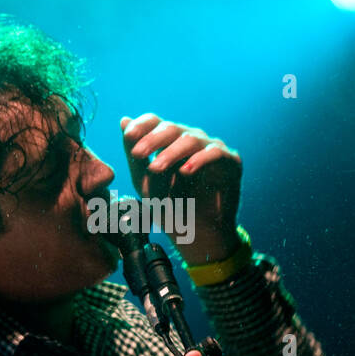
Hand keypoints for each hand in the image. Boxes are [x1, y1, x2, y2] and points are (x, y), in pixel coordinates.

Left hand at [119, 112, 241, 264]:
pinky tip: (185, 171)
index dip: (142, 125)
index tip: (128, 136)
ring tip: (155, 168)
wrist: (197, 235)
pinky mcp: (230, 161)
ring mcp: (212, 148)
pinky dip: (199, 160)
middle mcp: (191, 140)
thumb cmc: (171, 207)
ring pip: (190, 139)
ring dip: (170, 153)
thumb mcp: (146, 183)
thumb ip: (135, 155)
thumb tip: (124, 120)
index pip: (156, 122)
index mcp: (170, 141)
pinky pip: (215, 153)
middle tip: (138, 153)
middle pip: (171, 128)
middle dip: (152, 140)